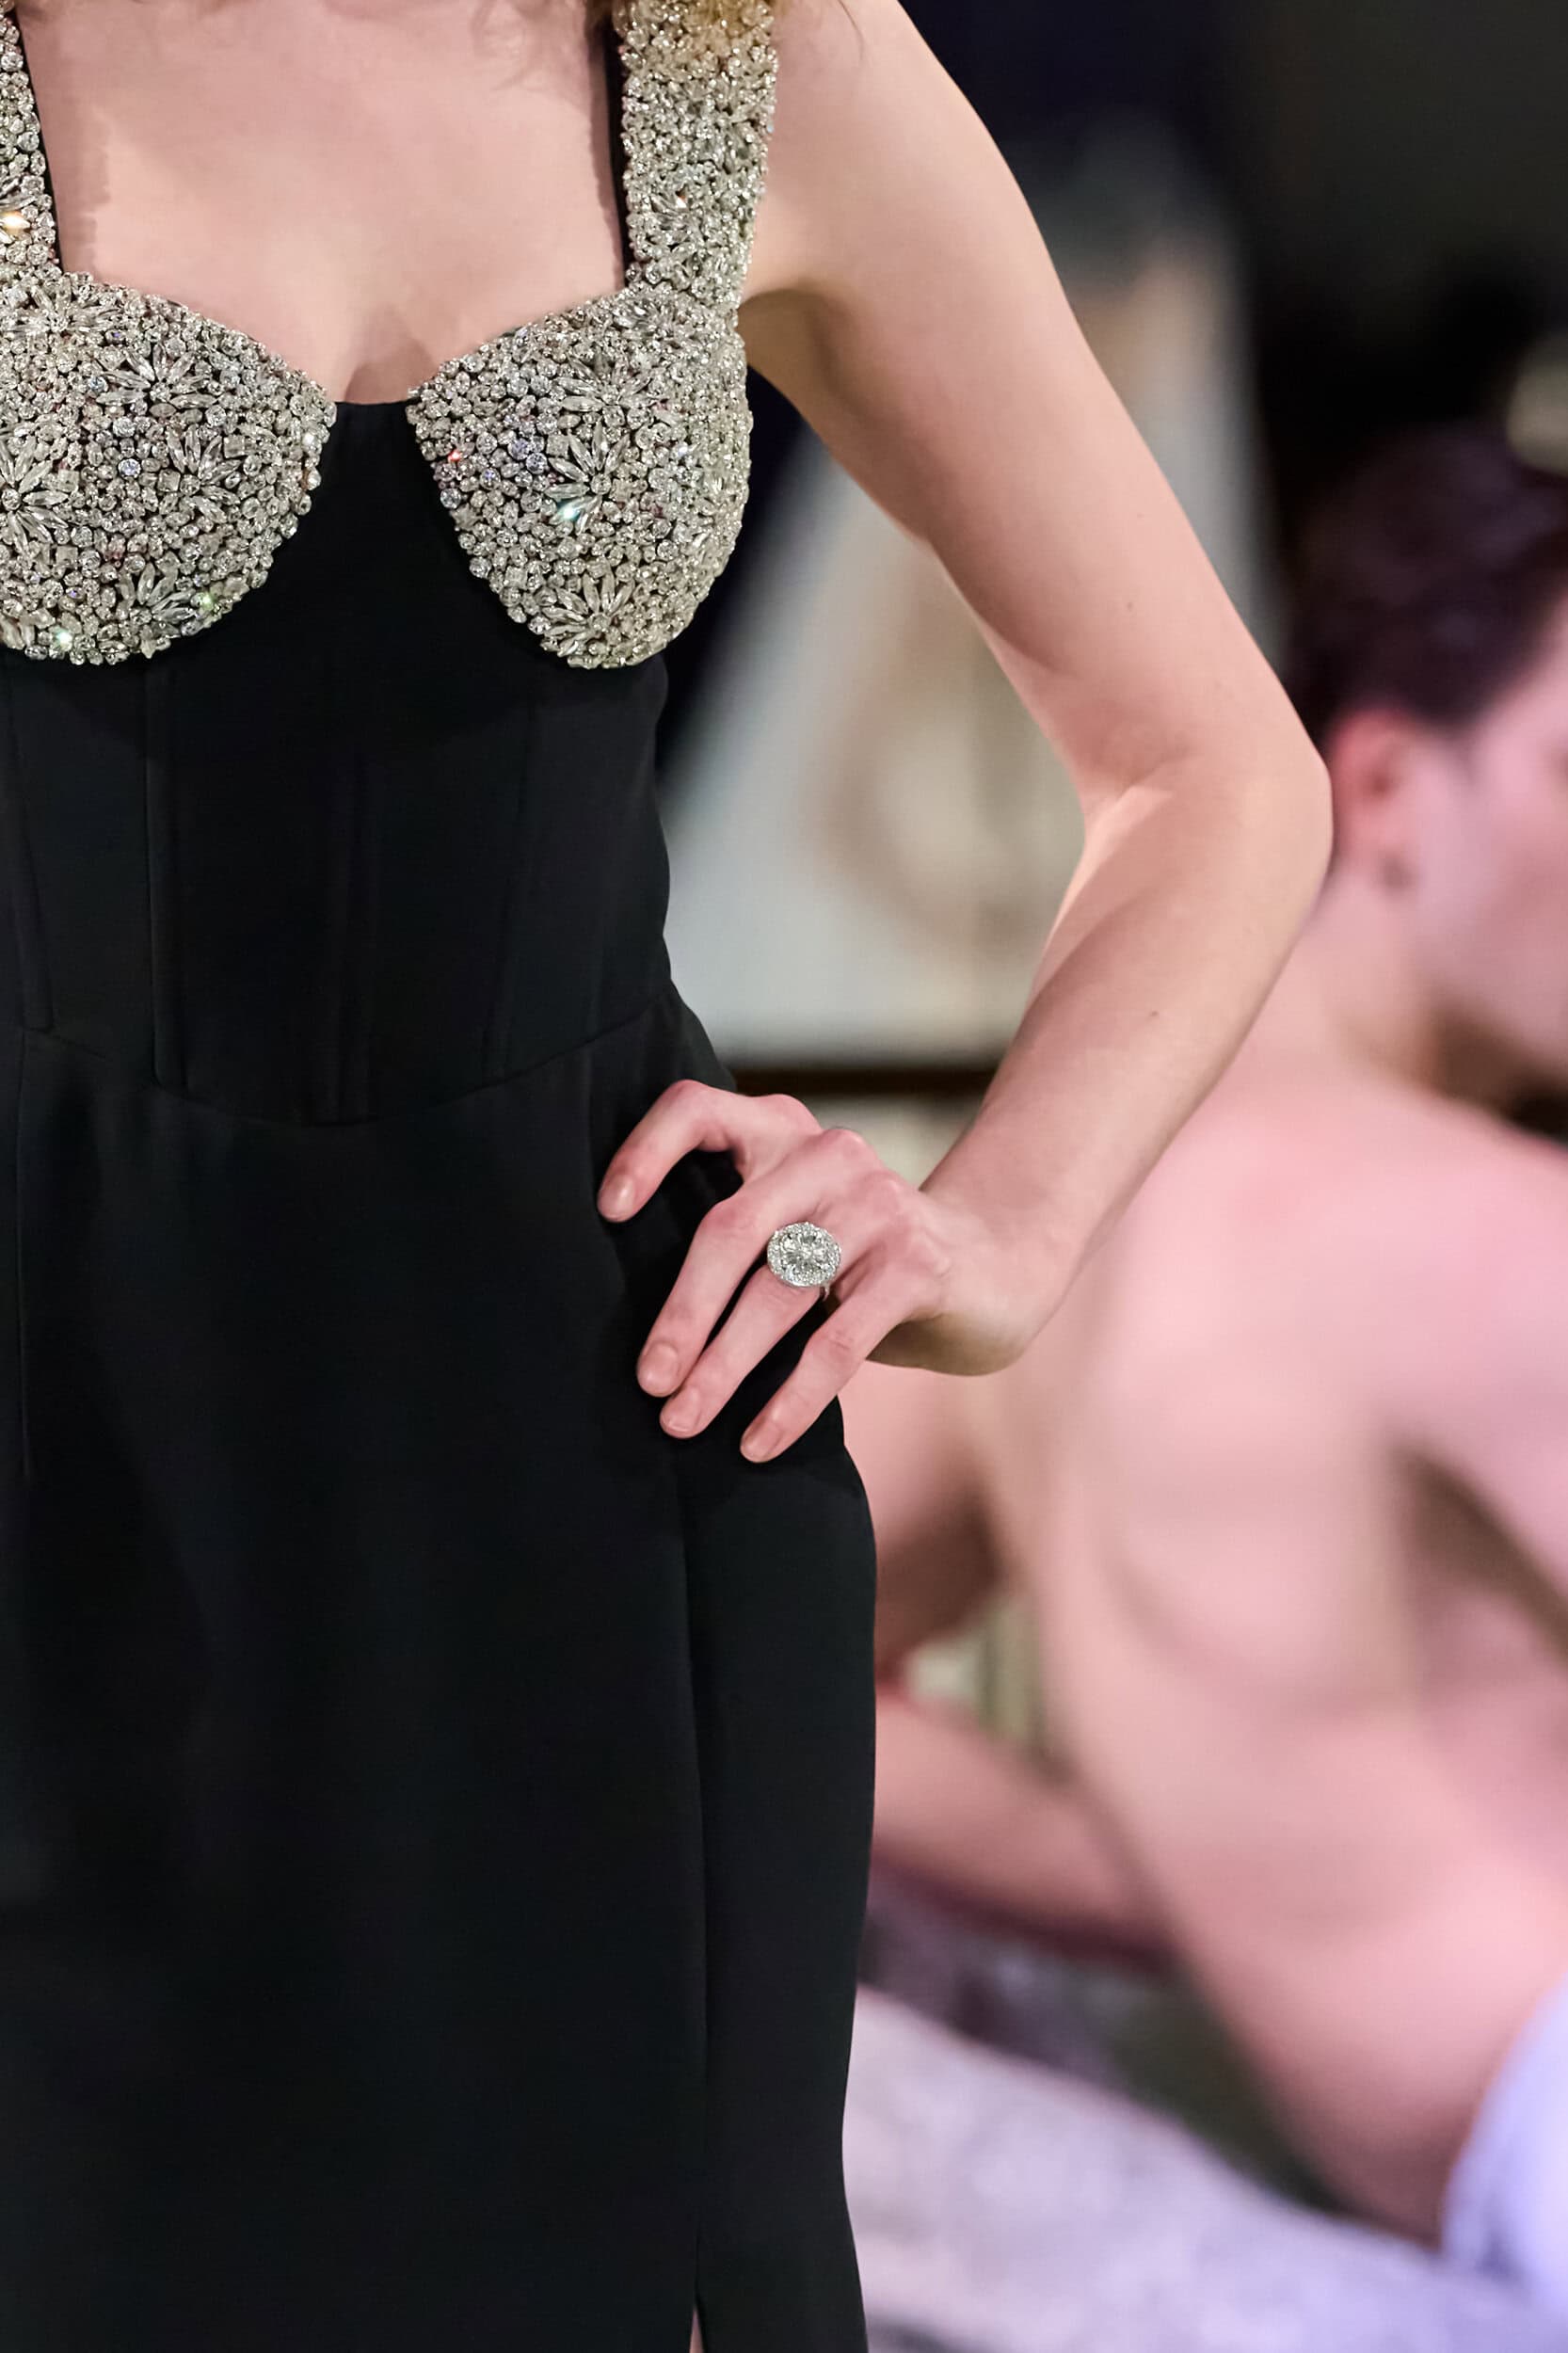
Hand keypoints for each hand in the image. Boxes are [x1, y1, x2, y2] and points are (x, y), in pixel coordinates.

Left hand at [597, 1080, 1043, 1460]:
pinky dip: (791, 1400)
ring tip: (683, 1421)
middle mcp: (826, 1155)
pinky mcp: (918, 1264)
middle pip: (731, 1228)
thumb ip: (734, 1239)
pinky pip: (837, 1341)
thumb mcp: (795, 1225)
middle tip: (648, 1381)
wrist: (995, 1266)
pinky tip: (757, 1443)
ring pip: (780, 1293)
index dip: (645, 1152)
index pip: (696, 1109)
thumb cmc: (861, 1258)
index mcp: (781, 1132)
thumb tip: (638, 1328)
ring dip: (724, 1367)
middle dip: (682, 1314)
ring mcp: (877, 1205)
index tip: (606, 1212)